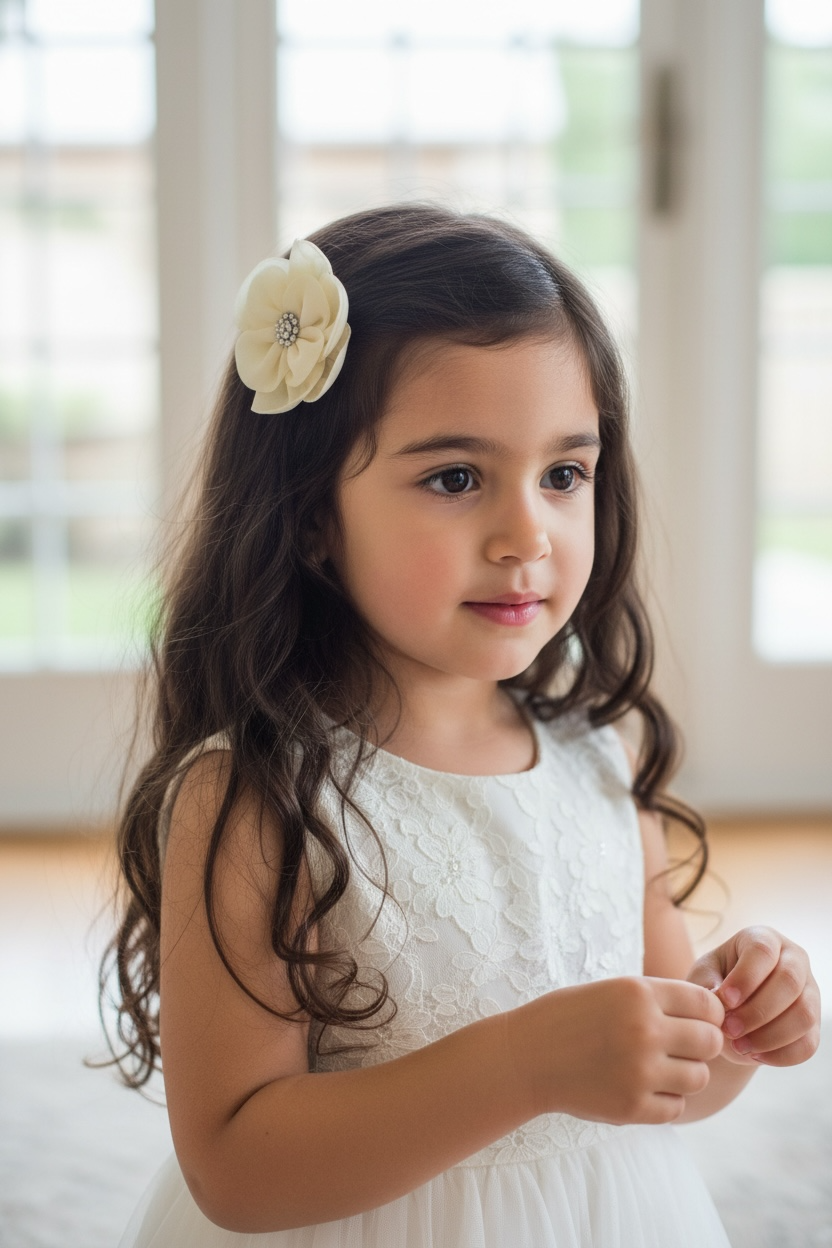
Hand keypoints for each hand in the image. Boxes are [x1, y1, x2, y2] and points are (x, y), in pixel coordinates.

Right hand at [515, 976, 724, 1124]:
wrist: (525, 1056)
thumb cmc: (570, 1017)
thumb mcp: (613, 990)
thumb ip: (659, 1000)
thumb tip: (712, 1014)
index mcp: (639, 993)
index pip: (707, 1004)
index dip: (709, 1014)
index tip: (696, 1021)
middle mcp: (644, 1030)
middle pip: (711, 1041)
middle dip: (701, 1044)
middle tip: (680, 1047)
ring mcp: (640, 1071)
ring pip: (699, 1077)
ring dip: (686, 1074)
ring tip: (660, 1068)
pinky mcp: (632, 1107)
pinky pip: (677, 1106)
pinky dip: (667, 1100)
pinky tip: (644, 1088)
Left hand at [687, 926, 820, 1067]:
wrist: (729, 1013)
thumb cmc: (714, 984)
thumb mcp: (703, 977)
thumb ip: (707, 985)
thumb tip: (719, 1000)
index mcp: (764, 938)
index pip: (763, 951)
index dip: (745, 977)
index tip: (724, 1000)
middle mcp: (794, 960)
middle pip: (789, 981)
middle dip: (758, 1010)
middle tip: (729, 1029)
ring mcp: (809, 992)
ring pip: (804, 1015)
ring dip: (770, 1036)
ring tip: (738, 1046)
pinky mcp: (814, 1025)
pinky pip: (808, 1044)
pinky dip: (780, 1055)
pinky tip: (754, 1055)